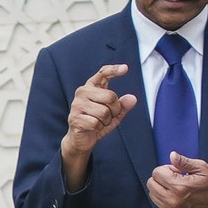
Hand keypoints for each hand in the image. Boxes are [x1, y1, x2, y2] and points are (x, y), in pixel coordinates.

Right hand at [58, 64, 136, 189]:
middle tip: (109, 116)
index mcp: (91, 87)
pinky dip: (99, 128)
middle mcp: (82, 92)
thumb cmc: (97, 122)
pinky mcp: (75, 118)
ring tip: (100, 122)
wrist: (81, 139)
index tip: (125, 68)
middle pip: (110, 96)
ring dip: (107, 121)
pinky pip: (96, 123)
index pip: (102, 73)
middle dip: (115, 109)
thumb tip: (132, 98)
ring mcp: (77, 105)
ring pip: (104, 112)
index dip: (114, 70)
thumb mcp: (114, 114)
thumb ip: (123, 105)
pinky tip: (93, 128)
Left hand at [147, 152, 207, 207]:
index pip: (157, 173)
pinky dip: (164, 198)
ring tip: (176, 187)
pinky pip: (158, 204)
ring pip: (152, 194)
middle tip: (175, 178)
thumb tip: (172, 156)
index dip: (167, 169)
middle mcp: (173, 200)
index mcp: (180, 187)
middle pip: (151, 184)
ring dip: (161, 188)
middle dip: (161, 178)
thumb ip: (184, 161)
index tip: (177, 171)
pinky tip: (177, 196)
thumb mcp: (201, 168)